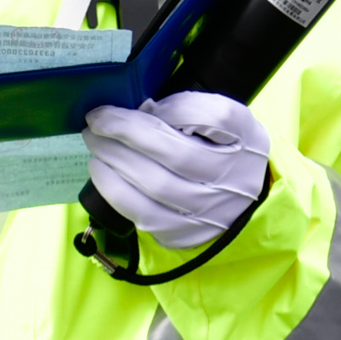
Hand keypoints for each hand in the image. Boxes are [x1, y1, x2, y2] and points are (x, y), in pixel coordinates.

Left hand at [82, 92, 272, 248]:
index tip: (135, 103)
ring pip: (157, 188)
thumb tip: (145, 110)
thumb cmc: (224, 151)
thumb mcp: (225, 119)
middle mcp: (232, 181)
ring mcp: (209, 214)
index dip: (173, 108)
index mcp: (245, 142)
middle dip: (127, 134)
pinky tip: (101, 172)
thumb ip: (192, 108)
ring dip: (115, 162)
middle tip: (96, 121)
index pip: (213, 119)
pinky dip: (116, 192)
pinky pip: (145, 217)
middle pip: (177, 155)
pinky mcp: (186, 235)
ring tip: (95, 144)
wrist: (240, 203)